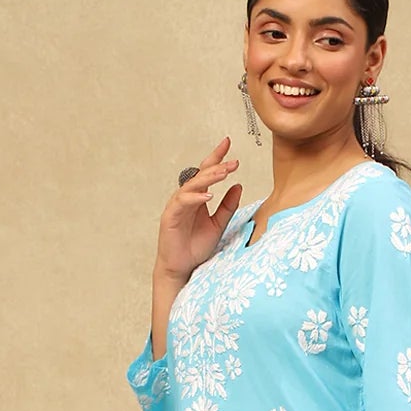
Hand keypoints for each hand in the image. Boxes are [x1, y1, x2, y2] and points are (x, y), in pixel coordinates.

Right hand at [155, 137, 243, 284]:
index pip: (207, 172)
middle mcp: (186, 198)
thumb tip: (239, 186)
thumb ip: (228, 206)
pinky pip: (183, 202)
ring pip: (192, 185)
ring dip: (208, 178)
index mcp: (198, 198)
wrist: (181, 268)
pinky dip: (195, 197)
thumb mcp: (219, 224)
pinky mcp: (170, 216)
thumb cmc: (196, 247)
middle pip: (200, 175)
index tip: (228, 142)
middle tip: (233, 162)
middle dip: (217, 166)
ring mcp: (177, 206)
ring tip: (224, 173)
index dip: (216, 157)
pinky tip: (208, 195)